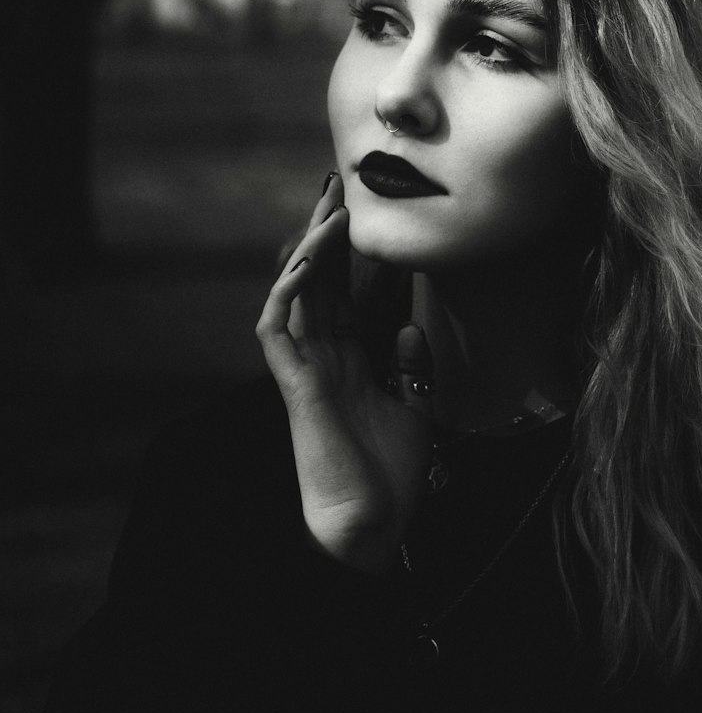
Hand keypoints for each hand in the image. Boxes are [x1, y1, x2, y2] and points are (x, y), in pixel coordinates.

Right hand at [256, 173, 434, 574]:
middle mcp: (320, 358)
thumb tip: (409, 324)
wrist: (372, 525)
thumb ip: (411, 365)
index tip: (364, 214)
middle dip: (323, 234)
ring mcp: (304, 369)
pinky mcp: (294, 384)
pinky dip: (289, 292)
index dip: (348, 254)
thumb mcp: (413, 407)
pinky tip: (308, 264)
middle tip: (336, 187)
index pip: (343, 293)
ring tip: (330, 212)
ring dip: (310, 251)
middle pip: (316, 282)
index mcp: (346, 361)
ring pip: (294, 294)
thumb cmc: (390, 476)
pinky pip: (277, 328)